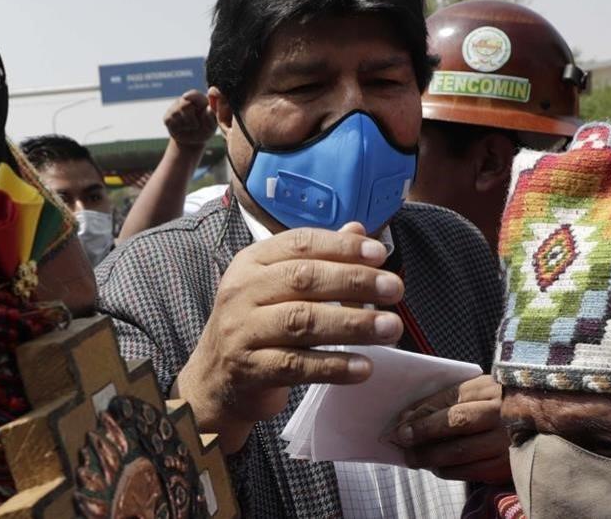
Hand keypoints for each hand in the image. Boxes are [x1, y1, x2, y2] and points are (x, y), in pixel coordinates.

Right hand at [164, 90, 216, 149]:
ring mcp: (175, 107)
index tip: (186, 97)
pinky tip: (181, 128)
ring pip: (175, 112)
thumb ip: (211, 117)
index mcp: (200, 100)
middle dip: (190, 118)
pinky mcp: (167, 116)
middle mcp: (186, 100)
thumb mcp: (211, 126)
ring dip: (184, 124)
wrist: (193, 140)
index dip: (191, 95)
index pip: (194, 95)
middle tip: (196, 125)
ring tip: (190, 127)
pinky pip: (169, 120)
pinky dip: (176, 127)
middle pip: (183, 105)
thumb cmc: (205, 130)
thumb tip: (208, 108)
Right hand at [175, 222, 404, 451]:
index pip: (300, 243)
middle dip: (355, 281)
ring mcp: (243, 331)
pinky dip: (334, 366)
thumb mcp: (279, 286)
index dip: (342, 247)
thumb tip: (359, 230)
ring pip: (303, 321)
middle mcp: (242, 292)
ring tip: (391, 327)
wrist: (215, 380)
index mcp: (251, 262)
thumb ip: (318, 258)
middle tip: (395, 289)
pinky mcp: (250, 369)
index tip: (380, 254)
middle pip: (304, 279)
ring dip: (353, 324)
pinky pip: (297, 365)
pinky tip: (365, 367)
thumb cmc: (258, 325)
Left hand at [388, 374, 509, 483]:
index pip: (451, 397)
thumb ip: (443, 401)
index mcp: (490, 388)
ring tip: (414, 458)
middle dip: (424, 433)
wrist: (534, 422)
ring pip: (461, 451)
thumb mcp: (475, 393)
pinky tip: (437, 467)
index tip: (401, 424)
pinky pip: (471, 471)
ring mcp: (506, 440)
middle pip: (457, 422)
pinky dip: (448, 471)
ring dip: (431, 457)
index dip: (424, 412)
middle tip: (402, 442)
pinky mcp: (507, 464)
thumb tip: (406, 418)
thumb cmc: (496, 406)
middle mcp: (501, 412)